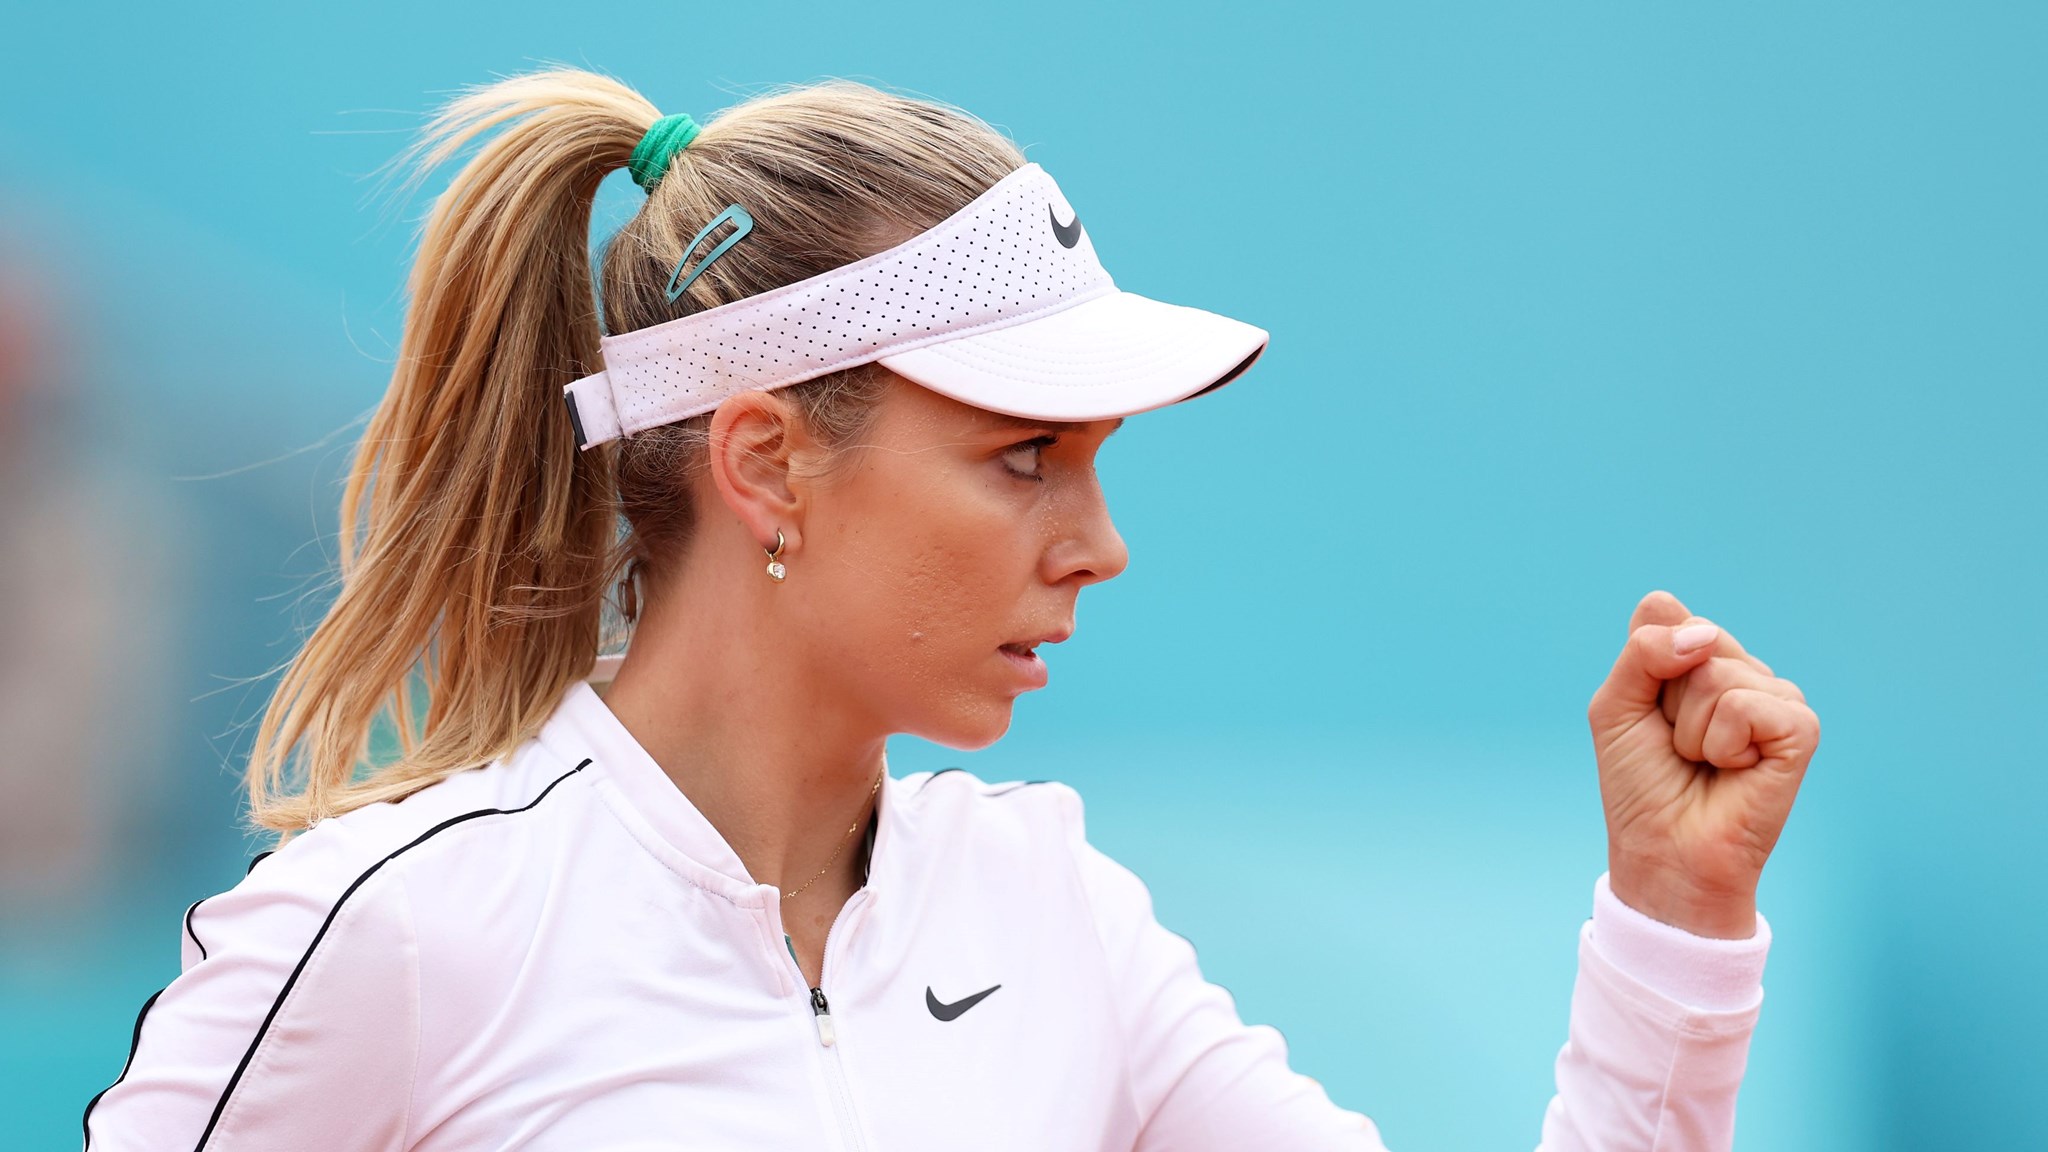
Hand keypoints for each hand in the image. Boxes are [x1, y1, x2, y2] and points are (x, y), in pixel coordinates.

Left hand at [1587, 590, 1820, 937]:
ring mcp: (1776, 697)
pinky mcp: (1800, 729)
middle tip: (1677, 744)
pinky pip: (1747, 705)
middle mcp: (1742, 670)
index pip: (1664, 612)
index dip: (1642, 664)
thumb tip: (1703, 635)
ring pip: (1716, 673)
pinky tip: (1736, 769)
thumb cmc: (1642, 785)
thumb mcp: (1616, 707)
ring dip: (1691, 729)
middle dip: (1666, 699)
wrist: (1665, 852)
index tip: (1647, 713)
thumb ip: (1642, 652)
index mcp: (1700, 659)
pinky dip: (1724, 743)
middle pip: (1693, 637)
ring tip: (1704, 761)